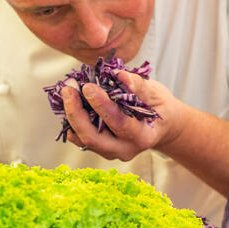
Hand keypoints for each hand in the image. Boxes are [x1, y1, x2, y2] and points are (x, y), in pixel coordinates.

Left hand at [62, 70, 184, 160]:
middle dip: (77, 113)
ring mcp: (111, 152)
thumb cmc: (158, 106)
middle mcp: (125, 149)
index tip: (88, 86)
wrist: (161, 125)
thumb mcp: (155, 93)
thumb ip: (138, 85)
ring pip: (84, 140)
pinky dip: (71, 122)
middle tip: (69, 88)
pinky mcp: (100, 148)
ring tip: (67, 92)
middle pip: (93, 138)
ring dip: (71, 116)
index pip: (119, 123)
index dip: (102, 105)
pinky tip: (69, 104)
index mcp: (143, 137)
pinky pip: (80, 139)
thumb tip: (120, 76)